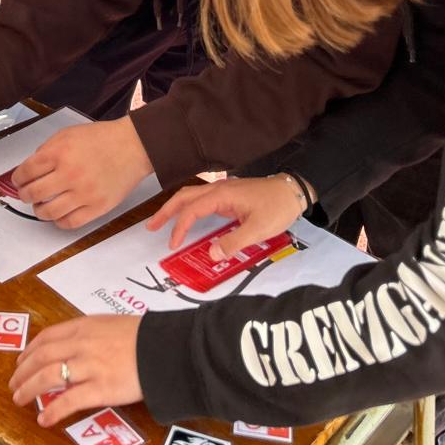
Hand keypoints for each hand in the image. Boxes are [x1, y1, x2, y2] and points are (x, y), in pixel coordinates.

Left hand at [8, 315, 142, 426]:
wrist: (166, 348)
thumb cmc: (144, 336)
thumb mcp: (112, 324)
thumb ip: (92, 333)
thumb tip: (76, 344)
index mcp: (84, 326)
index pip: (47, 337)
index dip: (29, 350)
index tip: (21, 361)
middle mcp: (82, 344)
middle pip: (41, 357)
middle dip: (23, 372)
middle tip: (13, 383)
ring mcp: (90, 366)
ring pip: (48, 376)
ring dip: (29, 389)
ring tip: (19, 399)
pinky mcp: (101, 388)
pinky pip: (69, 401)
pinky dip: (52, 410)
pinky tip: (43, 419)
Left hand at [13, 117, 152, 229]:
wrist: (132, 147)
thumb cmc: (101, 139)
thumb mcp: (67, 134)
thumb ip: (46, 150)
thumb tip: (29, 170)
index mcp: (59, 153)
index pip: (26, 172)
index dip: (17, 179)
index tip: (18, 181)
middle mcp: (70, 174)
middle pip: (33, 194)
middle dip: (24, 195)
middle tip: (26, 194)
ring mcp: (84, 193)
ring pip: (48, 212)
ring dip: (39, 211)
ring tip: (41, 206)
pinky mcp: (97, 207)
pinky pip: (70, 223)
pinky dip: (59, 221)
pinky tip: (59, 213)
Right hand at [146, 174, 308, 258]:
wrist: (294, 191)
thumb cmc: (277, 208)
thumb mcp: (258, 229)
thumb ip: (234, 243)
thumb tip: (211, 255)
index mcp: (222, 195)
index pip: (191, 210)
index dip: (179, 227)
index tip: (172, 244)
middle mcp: (218, 189)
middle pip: (184, 197)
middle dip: (166, 211)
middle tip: (150, 227)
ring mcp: (223, 190)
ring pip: (192, 196)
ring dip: (175, 208)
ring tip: (162, 222)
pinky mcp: (229, 195)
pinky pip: (202, 200)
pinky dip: (189, 208)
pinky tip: (189, 218)